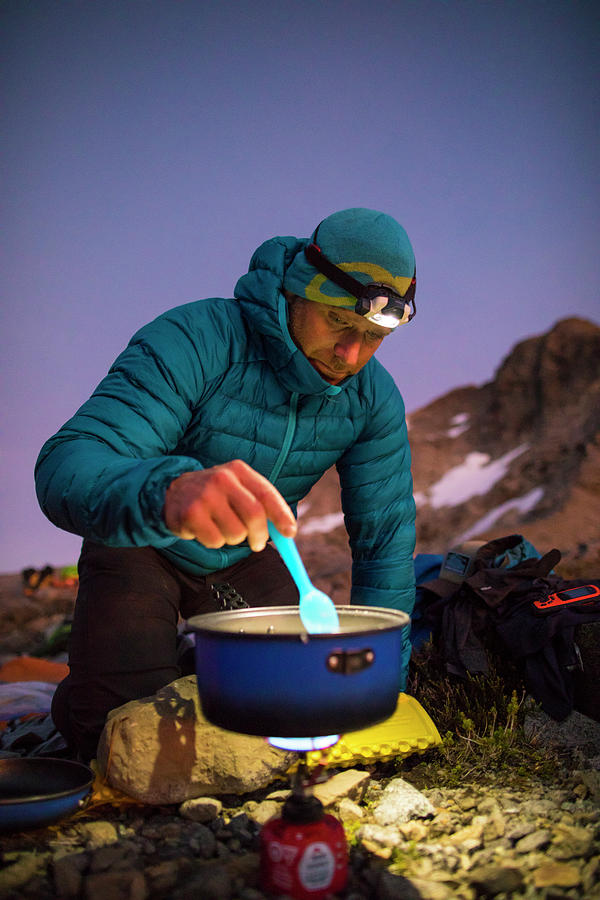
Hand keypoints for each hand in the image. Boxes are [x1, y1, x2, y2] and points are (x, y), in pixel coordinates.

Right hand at [164, 459, 296, 552]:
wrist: (172, 491)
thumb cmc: (214, 495)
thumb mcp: (237, 488)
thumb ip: (261, 504)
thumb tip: (288, 532)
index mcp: (238, 470)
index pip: (267, 494)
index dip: (282, 515)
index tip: (290, 532)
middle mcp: (222, 478)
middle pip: (254, 515)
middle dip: (260, 535)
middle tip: (257, 544)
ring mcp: (205, 496)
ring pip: (236, 533)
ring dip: (233, 539)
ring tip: (221, 527)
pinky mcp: (190, 514)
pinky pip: (215, 541)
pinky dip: (214, 541)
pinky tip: (204, 528)